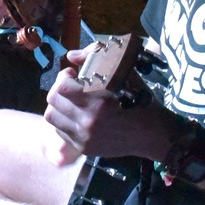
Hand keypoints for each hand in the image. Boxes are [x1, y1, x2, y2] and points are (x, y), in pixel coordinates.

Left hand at [43, 54, 181, 165]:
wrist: (153, 135)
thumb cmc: (140, 101)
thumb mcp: (124, 75)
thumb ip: (95, 59)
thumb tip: (71, 55)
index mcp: (99, 102)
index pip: (62, 87)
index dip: (63, 76)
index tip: (72, 74)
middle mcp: (88, 122)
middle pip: (53, 101)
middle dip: (59, 88)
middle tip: (69, 85)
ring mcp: (85, 138)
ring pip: (52, 117)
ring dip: (58, 105)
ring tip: (70, 101)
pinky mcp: (84, 148)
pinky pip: (60, 132)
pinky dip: (64, 121)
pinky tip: (76, 116)